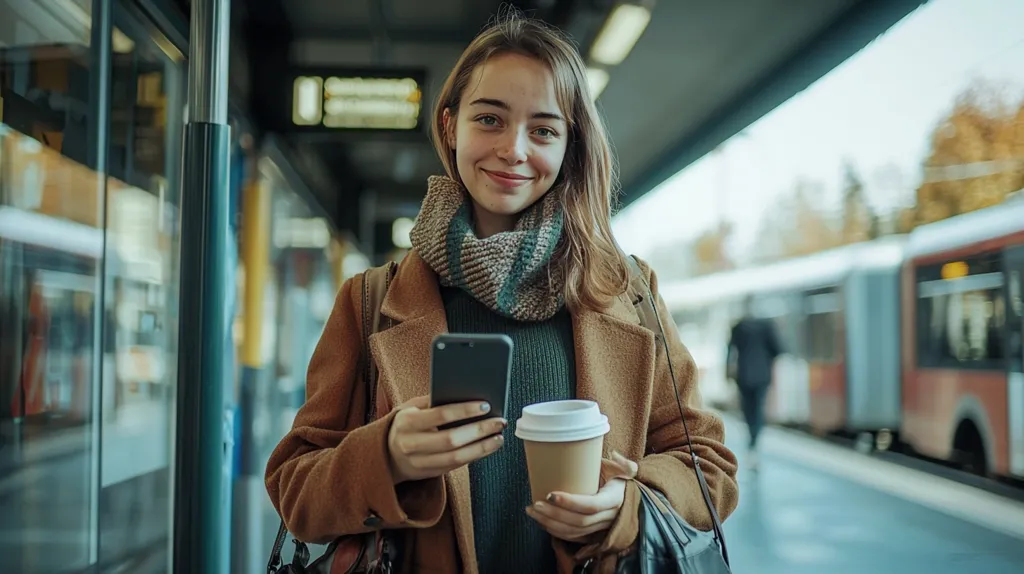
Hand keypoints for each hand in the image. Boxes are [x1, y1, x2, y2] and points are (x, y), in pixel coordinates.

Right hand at [387, 395, 505, 483]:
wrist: (386, 454)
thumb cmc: (406, 423)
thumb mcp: (411, 408)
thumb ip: (433, 400)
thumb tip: (466, 394)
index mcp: (406, 422)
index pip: (440, 414)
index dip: (464, 410)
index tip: (485, 405)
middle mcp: (410, 444)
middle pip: (451, 440)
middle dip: (479, 430)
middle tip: (499, 422)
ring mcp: (419, 462)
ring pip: (456, 458)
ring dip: (482, 447)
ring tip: (499, 437)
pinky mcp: (428, 474)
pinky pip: (456, 466)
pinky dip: (475, 456)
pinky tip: (488, 446)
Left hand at [526, 452, 638, 541]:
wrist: (624, 500)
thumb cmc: (618, 481)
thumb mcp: (622, 470)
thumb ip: (623, 463)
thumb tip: (614, 454)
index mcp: (614, 499)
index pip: (592, 505)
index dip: (570, 502)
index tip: (550, 494)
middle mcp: (608, 517)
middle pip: (579, 521)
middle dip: (554, 514)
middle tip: (535, 504)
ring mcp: (599, 528)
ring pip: (574, 531)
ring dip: (550, 524)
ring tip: (533, 512)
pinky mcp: (591, 534)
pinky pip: (572, 537)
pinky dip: (555, 531)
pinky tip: (541, 521)